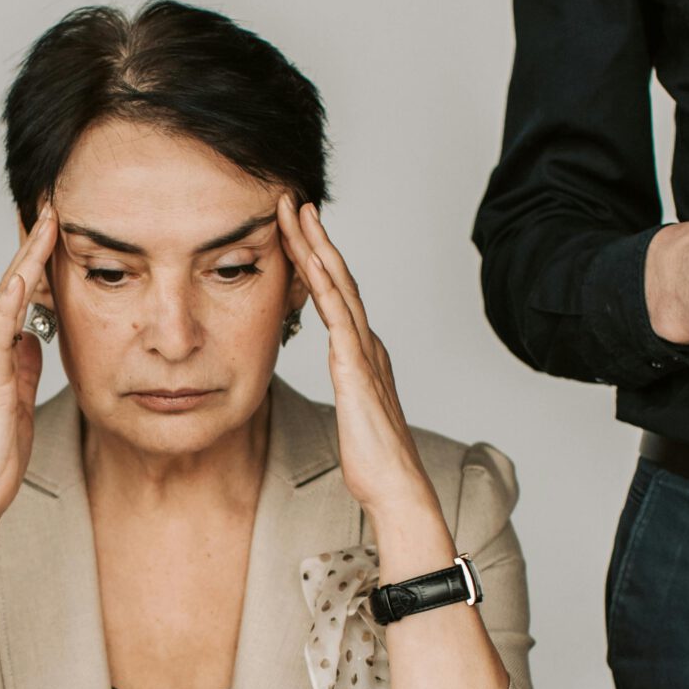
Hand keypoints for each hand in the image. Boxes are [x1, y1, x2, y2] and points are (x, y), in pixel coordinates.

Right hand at [0, 207, 54, 532]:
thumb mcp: (20, 403)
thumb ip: (24, 369)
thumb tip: (34, 339)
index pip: (21, 300)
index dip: (39, 264)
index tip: (57, 231)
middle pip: (14, 288)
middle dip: (34, 246)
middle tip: (53, 207)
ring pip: (7, 300)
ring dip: (27, 260)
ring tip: (44, 224)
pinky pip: (0, 335)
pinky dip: (11, 305)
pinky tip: (22, 278)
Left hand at [278, 197, 443, 545]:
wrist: (396, 487)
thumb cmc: (373, 461)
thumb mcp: (353, 414)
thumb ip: (351, 388)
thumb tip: (347, 378)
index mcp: (363, 353)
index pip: (337, 295)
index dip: (316, 259)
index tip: (296, 229)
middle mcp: (367, 344)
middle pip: (339, 279)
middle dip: (315, 238)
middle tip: (293, 201)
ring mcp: (364, 354)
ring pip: (339, 287)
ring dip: (317, 248)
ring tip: (297, 214)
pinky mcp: (357, 370)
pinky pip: (339, 317)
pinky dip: (324, 286)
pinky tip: (310, 262)